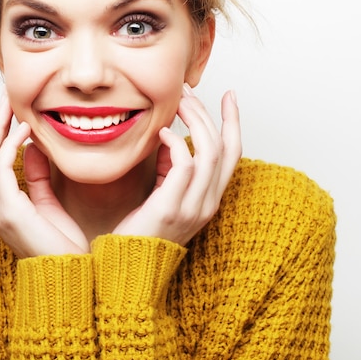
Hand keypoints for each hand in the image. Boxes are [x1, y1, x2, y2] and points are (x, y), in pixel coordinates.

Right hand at [0, 89, 88, 258]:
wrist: (70, 277)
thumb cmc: (63, 245)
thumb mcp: (49, 204)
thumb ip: (37, 177)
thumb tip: (31, 147)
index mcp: (1, 206)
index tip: (0, 108)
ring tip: (5, 102)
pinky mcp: (8, 211)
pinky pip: (2, 169)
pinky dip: (10, 145)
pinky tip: (24, 128)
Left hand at [113, 85, 241, 245]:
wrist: (127, 267)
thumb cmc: (141, 229)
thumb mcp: (163, 194)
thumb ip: (171, 168)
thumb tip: (170, 137)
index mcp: (209, 199)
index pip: (232, 155)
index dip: (234, 123)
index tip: (229, 96)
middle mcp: (207, 203)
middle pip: (224, 149)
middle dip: (210, 114)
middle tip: (189, 92)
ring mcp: (192, 207)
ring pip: (209, 152)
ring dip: (194, 121)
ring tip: (177, 103)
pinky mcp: (171, 208)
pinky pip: (185, 166)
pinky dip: (176, 143)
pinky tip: (161, 133)